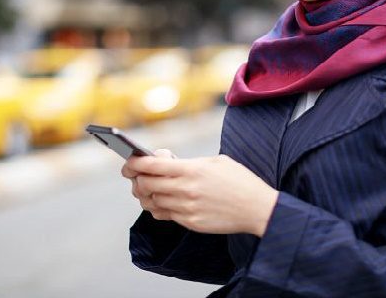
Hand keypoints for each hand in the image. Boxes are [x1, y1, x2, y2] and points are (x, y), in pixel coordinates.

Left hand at [125, 154, 278, 236]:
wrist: (257, 208)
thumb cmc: (239, 180)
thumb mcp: (216, 161)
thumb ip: (189, 163)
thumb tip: (166, 163)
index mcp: (191, 169)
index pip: (151, 165)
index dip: (134, 163)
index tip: (128, 161)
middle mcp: (185, 189)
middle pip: (146, 184)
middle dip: (135, 179)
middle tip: (134, 175)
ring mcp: (186, 208)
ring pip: (151, 201)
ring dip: (144, 194)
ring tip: (144, 188)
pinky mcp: (190, 222)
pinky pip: (163, 215)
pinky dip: (156, 207)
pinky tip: (158, 202)